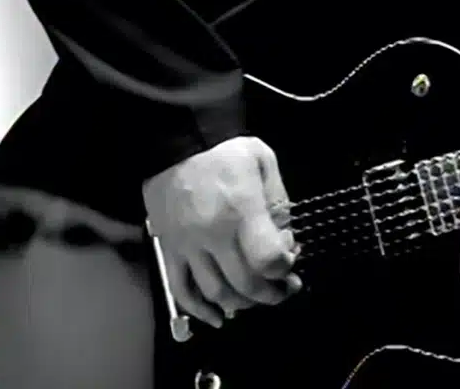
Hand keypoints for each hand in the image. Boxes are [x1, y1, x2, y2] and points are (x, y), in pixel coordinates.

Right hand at [143, 136, 301, 327]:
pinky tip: (219, 317)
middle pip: (245, 284)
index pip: (268, 259)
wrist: (176, 141)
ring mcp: (188, 246)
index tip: (290, 262)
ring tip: (258, 298)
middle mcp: (213, 234)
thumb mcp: (265, 163)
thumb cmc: (225, 150)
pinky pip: (182, 290)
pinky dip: (200, 311)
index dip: (284, 269)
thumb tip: (286, 244)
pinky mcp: (169, 250)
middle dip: (271, 294)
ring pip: (216, 293)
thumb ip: (279, 205)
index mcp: (241, 210)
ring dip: (242, 304)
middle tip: (284, 289)